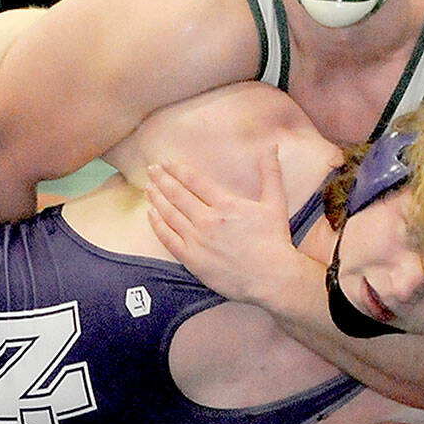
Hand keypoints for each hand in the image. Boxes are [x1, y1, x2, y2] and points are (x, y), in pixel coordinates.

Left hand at [144, 147, 304, 305]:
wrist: (272, 277)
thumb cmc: (274, 241)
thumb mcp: (275, 203)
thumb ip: (270, 173)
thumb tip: (271, 146)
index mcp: (226, 205)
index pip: (194, 181)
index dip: (177, 170)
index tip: (166, 162)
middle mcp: (208, 220)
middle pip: (177, 194)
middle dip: (162, 179)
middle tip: (151, 169)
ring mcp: (198, 240)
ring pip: (170, 214)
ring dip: (157, 199)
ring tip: (148, 188)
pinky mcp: (192, 260)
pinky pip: (168, 239)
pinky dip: (157, 225)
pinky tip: (151, 215)